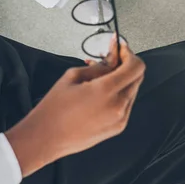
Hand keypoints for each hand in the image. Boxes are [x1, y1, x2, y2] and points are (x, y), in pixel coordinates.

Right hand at [6, 41, 144, 176]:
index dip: (128, 53)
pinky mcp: (118, 127)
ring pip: (133, 89)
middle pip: (137, 77)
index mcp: (107, 91)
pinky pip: (126, 103)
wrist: (47, 137)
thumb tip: (113, 55)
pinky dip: (119, 92)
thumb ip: (100, 65)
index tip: (119, 47)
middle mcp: (118, 107)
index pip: (135, 66)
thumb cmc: (55, 107)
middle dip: (126, 63)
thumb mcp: (74, 76)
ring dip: (122, 77)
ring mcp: (120, 119)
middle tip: (110, 56)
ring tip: (100, 73)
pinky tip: (101, 88)